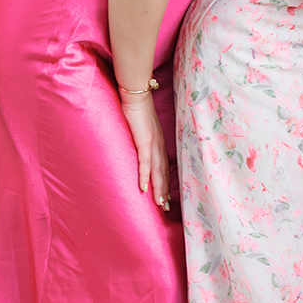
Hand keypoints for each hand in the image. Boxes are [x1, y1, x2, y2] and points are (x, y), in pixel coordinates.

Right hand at [119, 90, 171, 213]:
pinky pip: (144, 161)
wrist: (136, 94)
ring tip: (158, 203)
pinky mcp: (144, 140)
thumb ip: (142, 138)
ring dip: (158, 188)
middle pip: (163, 172)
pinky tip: (144, 187)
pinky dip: (145, 175)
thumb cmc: (137, 110)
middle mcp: (159, 145)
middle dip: (164, 191)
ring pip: (157, 170)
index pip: (164, 167)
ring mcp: (152, 143)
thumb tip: (139, 147)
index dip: (165, 182)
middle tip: (165, 207)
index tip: (166, 197)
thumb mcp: (142, 128)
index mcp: (158, 143)